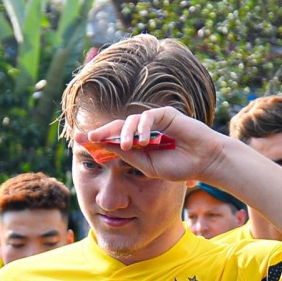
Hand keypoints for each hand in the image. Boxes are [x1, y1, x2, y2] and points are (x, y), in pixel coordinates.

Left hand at [75, 106, 227, 183]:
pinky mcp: (165, 114)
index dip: (97, 139)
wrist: (203, 162)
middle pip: (116, 127)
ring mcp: (153, 121)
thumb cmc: (178, 166)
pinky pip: (148, 116)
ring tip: (126, 146)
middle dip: (102, 132)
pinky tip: (144, 140)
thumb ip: (127, 155)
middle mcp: (142, 131)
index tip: (78, 141)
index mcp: (136, 144)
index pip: (112, 139)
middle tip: (89, 137)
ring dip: (126, 134)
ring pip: (130, 121)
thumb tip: (104, 146)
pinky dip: (144, 127)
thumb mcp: (146, 165)